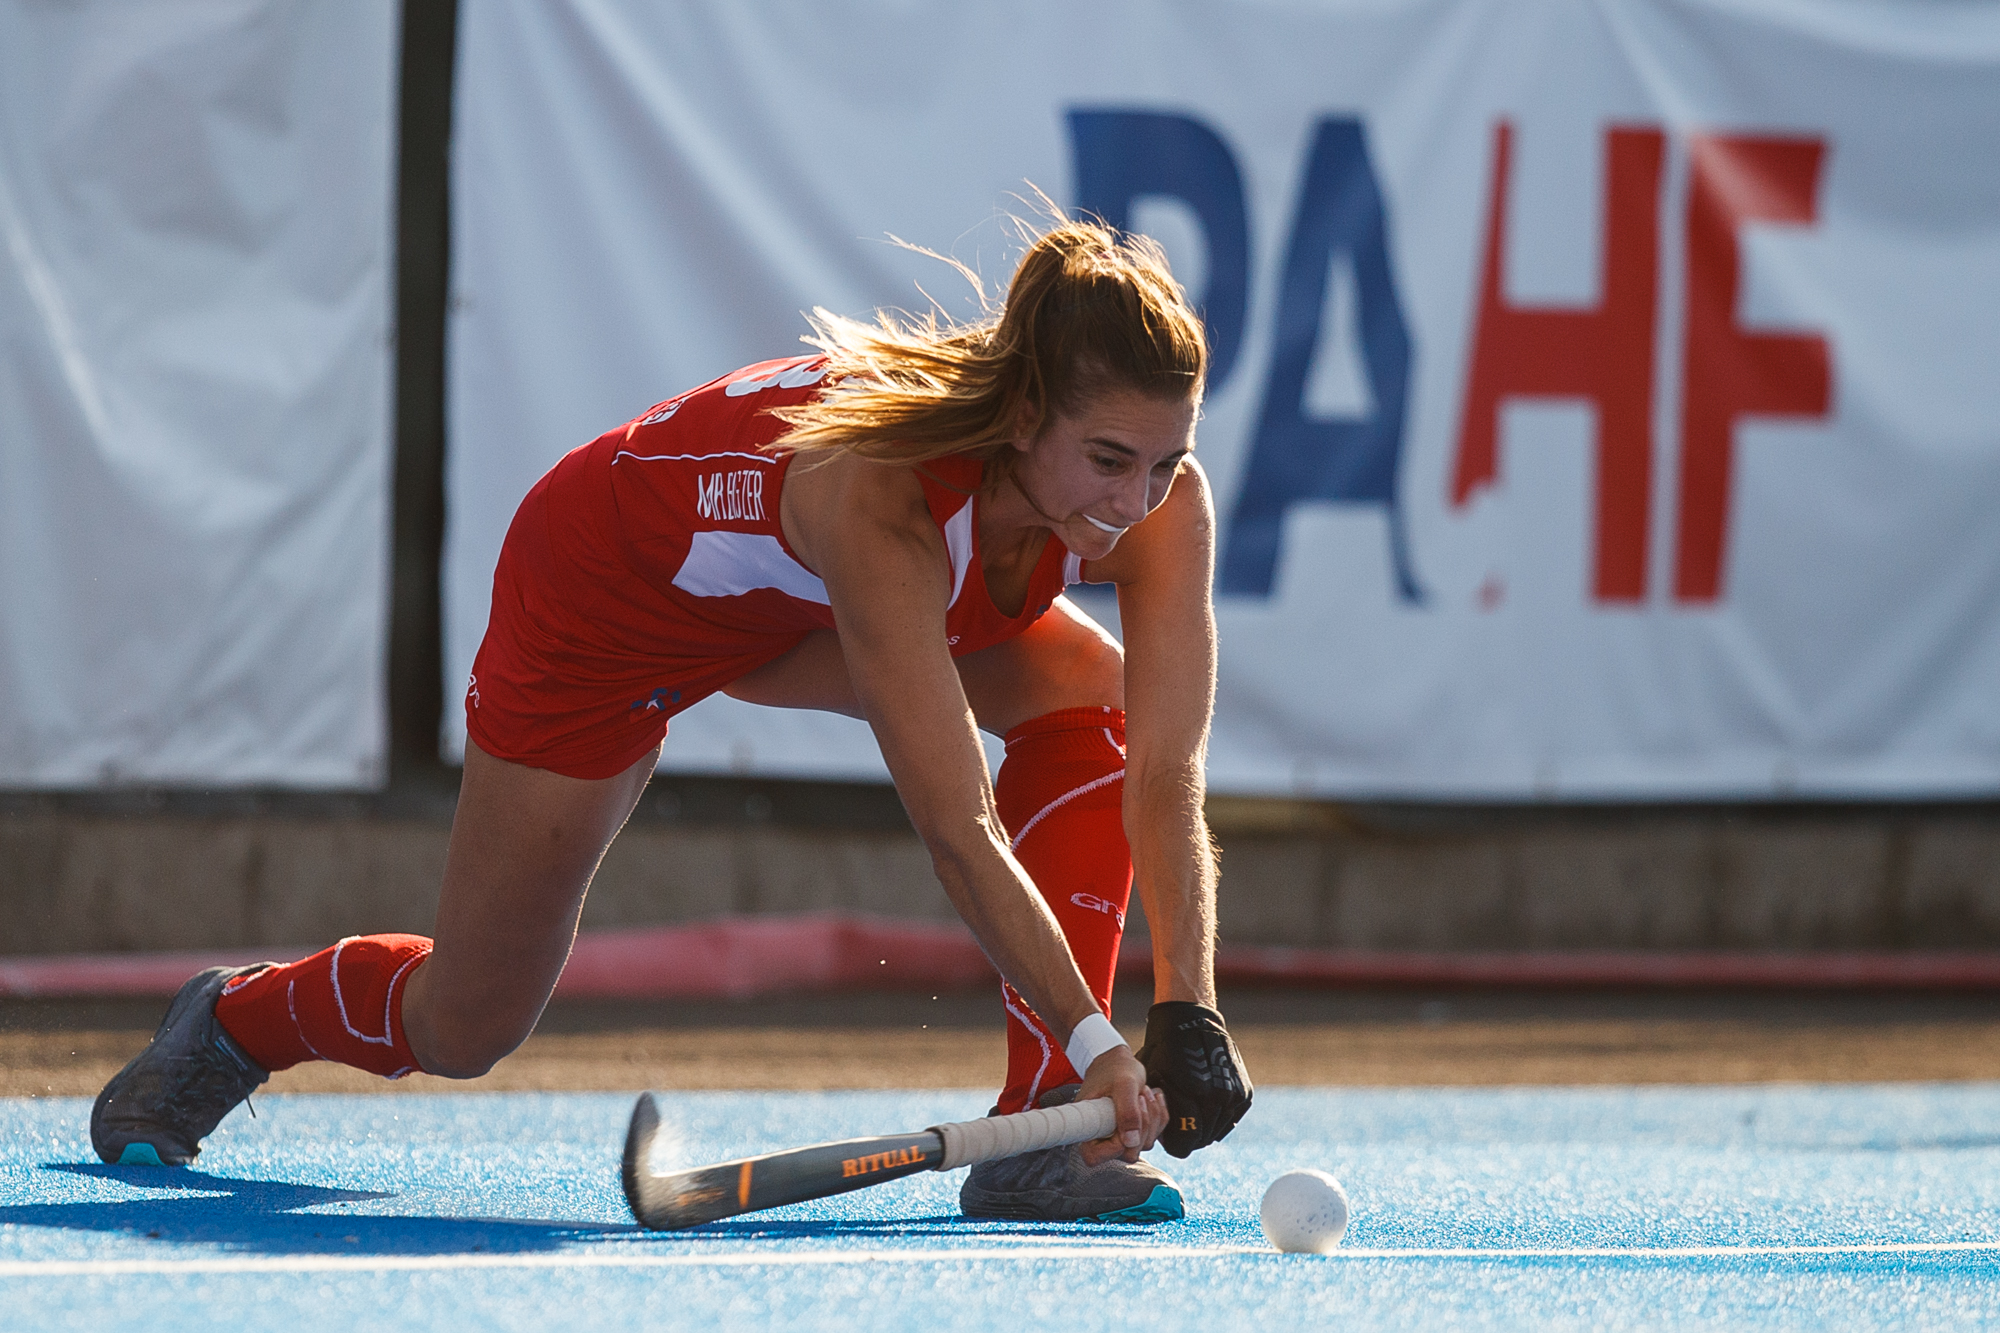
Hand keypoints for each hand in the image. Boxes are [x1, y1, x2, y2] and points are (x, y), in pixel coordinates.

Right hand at [1075, 1046, 1167, 1165]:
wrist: (1119, 1062)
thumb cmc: (1114, 1069)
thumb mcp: (1123, 1084)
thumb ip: (1127, 1111)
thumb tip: (1131, 1141)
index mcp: (1088, 1127)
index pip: (1094, 1157)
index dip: (1112, 1147)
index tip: (1120, 1122)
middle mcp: (1104, 1137)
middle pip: (1128, 1153)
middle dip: (1141, 1125)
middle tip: (1139, 1098)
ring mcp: (1122, 1136)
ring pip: (1145, 1144)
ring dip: (1152, 1117)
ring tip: (1143, 1093)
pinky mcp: (1137, 1132)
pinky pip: (1156, 1134)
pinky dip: (1159, 1115)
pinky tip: (1152, 1098)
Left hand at [1137, 1001, 1252, 1157]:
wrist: (1191, 1021)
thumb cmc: (1163, 1050)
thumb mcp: (1152, 1080)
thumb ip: (1157, 1112)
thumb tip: (1163, 1139)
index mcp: (1190, 1094)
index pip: (1185, 1143)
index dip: (1174, 1144)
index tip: (1169, 1138)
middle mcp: (1215, 1097)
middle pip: (1201, 1139)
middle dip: (1188, 1135)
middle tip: (1178, 1124)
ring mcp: (1232, 1095)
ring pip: (1216, 1131)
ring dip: (1204, 1127)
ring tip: (1191, 1111)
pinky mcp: (1244, 1092)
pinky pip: (1230, 1119)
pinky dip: (1218, 1117)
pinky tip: (1205, 1104)